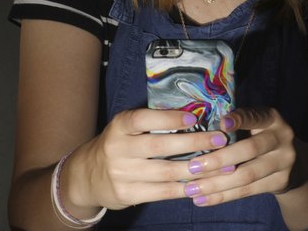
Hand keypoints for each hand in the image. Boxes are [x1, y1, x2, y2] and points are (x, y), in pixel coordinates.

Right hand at [67, 108, 230, 209]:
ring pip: (166, 172)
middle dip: (194, 143)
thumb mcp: (126, 128)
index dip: (169, 118)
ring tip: (220, 164)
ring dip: (197, 168)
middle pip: (160, 146)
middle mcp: (118, 148)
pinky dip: (184, 187)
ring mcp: (122, 173)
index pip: (144, 119)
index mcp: (120, 126)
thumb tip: (195, 114)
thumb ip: (152, 123)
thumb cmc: (118, 145)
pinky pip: (162, 192)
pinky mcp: (127, 194)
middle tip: (220, 140)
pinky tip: (201, 183)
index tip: (195, 117)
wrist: (86, 176)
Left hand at [179, 107, 305, 206]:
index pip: (255, 117)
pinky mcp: (281, 181)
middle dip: (219, 159)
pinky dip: (223, 196)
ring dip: (216, 183)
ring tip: (192, 188)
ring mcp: (284, 161)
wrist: (294, 164)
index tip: (221, 123)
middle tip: (193, 167)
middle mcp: (282, 137)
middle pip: (249, 149)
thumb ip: (237, 125)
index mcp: (271, 118)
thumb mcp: (256, 126)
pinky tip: (204, 199)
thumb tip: (198, 133)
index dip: (239, 120)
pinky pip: (248, 191)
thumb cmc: (261, 139)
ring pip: (247, 174)